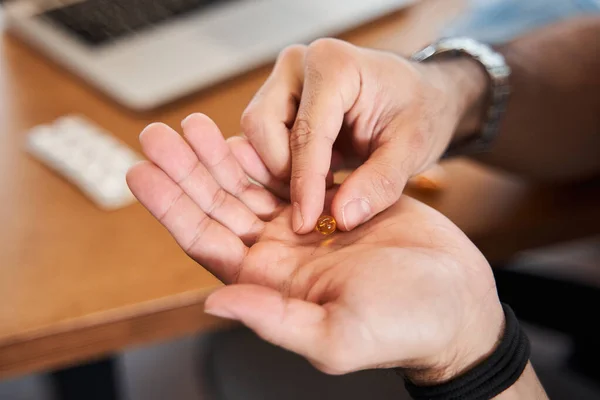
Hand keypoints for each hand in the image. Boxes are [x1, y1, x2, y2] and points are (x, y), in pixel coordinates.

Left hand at [127, 114, 502, 380]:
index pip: (206, 241)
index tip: (141, 171)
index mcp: (271, 284)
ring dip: (219, 156)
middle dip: (186, 170)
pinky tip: (246, 133)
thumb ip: (276, 320)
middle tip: (157, 135)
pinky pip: (288, 174)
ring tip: (191, 125)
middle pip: (218, 207)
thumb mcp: (338, 335)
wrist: (455, 301)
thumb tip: (214, 302)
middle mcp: (279, 255)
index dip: (171, 207)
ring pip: (248, 187)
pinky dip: (265, 153)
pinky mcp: (331, 205)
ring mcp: (305, 228)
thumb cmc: (405, 325)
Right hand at [240, 38, 486, 232]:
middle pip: (261, 126)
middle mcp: (299, 63)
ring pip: (255, 134)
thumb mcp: (413, 148)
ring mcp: (285, 80)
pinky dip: (279, 165)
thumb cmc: (420, 111)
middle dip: (283, 171)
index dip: (304, 183)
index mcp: (334, 65)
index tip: (306, 223)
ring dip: (279, 170)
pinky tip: (313, 179)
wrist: (419, 95)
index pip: (306, 132)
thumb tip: (340, 218)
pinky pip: (260, 138)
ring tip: (323, 186)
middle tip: (317, 200)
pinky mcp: (279, 99)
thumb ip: (380, 182)